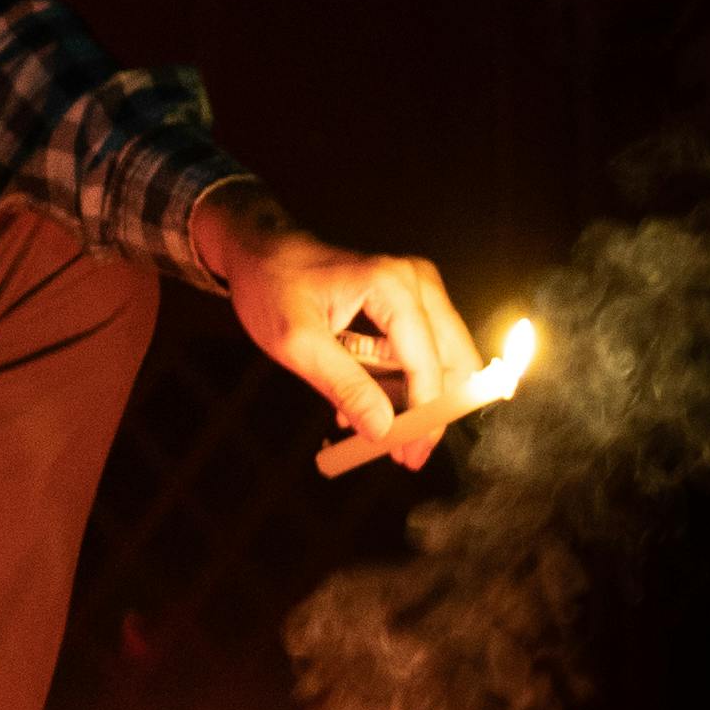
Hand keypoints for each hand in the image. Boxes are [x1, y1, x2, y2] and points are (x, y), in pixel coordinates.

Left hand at [192, 186, 483, 478]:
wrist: (260, 254)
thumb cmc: (272, 289)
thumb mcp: (297, 343)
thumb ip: (344, 385)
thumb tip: (383, 430)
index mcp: (391, 285)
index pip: (426, 362)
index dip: (424, 414)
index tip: (411, 455)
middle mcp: (415, 282)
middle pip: (448, 361)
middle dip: (429, 413)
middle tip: (405, 456)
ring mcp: (416, 289)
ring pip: (439, 361)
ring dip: (410, 401)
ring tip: (369, 428)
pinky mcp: (409, 302)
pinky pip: (420, 353)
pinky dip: (398, 384)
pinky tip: (363, 404)